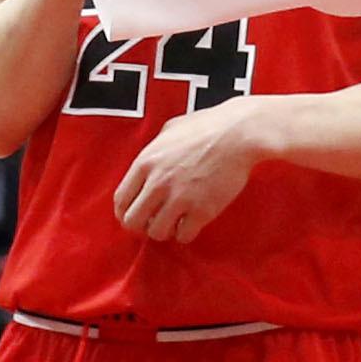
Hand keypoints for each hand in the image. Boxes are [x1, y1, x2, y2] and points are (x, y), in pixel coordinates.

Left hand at [113, 99, 272, 241]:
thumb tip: (151, 158)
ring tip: (174, 223)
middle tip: (153, 222)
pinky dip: (185, 233)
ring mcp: (179, 198)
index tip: (132, 215)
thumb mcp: (171, 129)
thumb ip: (155, 146)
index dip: (124, 212)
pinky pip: (183, 235)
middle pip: (133, 221)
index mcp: (146, 162)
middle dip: (141, 225)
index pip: (121, 199)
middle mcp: (158, 183)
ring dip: (164, 231)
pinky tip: (191, 224)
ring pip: (157, 233)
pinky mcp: (201, 211)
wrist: (239, 134)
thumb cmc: (209, 126)